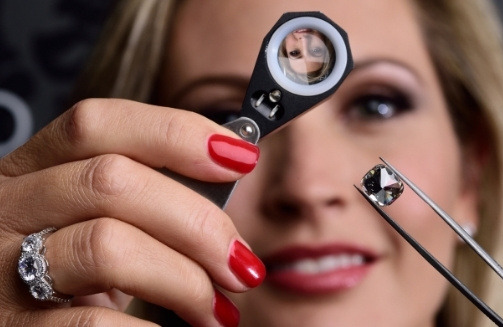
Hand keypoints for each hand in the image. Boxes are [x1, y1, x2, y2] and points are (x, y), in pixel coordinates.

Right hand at [0, 99, 263, 326]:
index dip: (177, 133)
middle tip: (241, 264)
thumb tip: (233, 170)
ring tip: (216, 308)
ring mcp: (0, 268)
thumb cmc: (77, 273)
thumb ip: (147, 195)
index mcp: (32, 168)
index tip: (241, 158)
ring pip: (108, 247)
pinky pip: (94, 323)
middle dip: (198, 223)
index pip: (97, 123)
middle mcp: (8, 206)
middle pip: (113, 181)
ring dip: (185, 280)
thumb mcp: (98, 220)